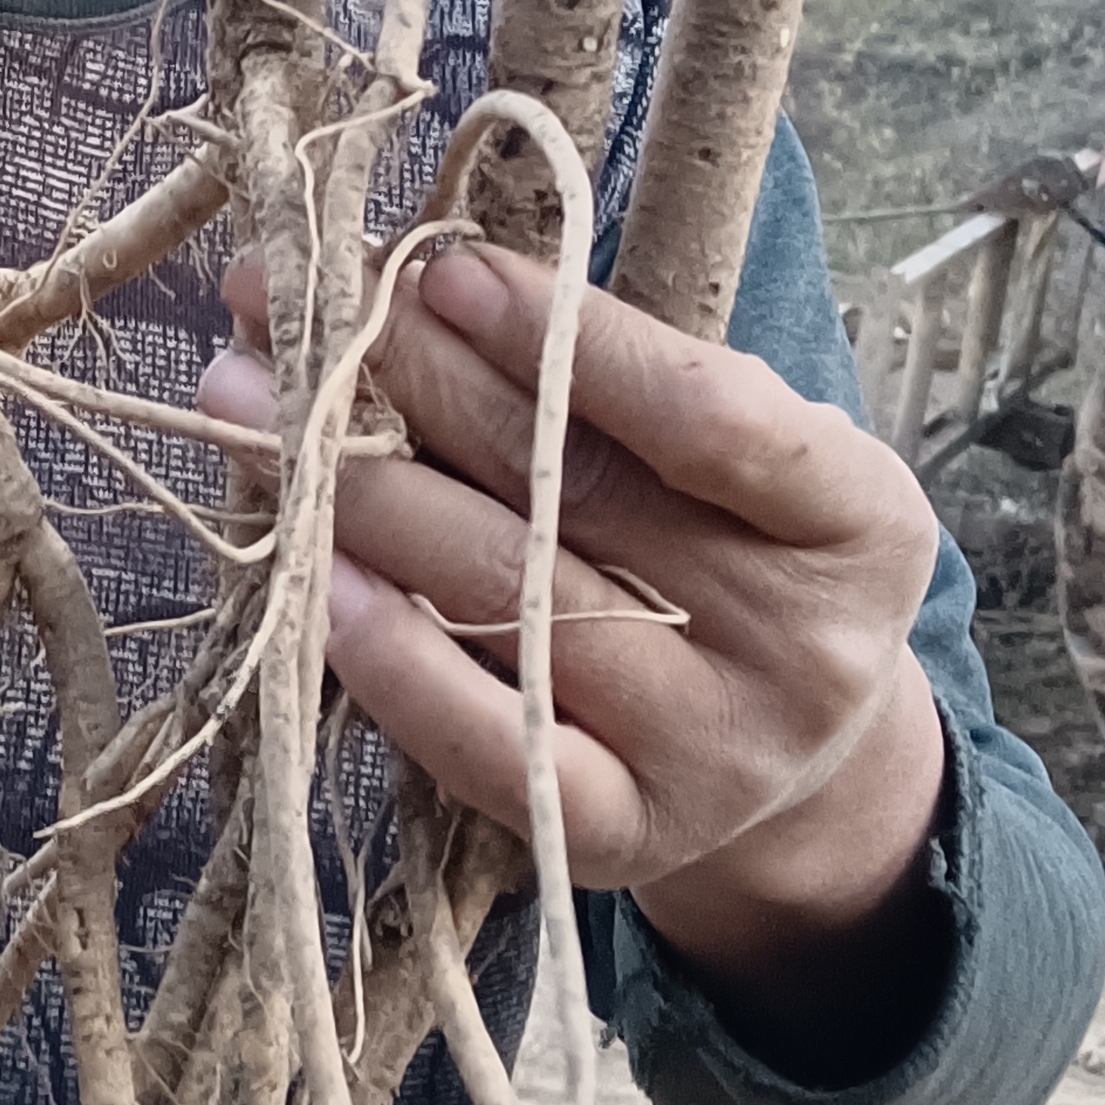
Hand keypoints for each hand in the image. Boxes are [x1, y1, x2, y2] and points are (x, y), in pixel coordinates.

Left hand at [202, 244, 949, 1083]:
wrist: (799, 766)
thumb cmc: (743, 559)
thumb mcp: (746, 461)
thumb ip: (619, 379)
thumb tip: (411, 279)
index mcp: (858, 522)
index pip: (706, 415)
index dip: (564, 336)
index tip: (438, 268)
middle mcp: (802, 648)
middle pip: (579, 493)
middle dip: (417, 379)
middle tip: (289, 303)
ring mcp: (712, 756)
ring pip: (510, 600)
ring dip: (359, 491)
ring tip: (245, 407)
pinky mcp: (621, 836)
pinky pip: (485, 741)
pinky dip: (389, 657)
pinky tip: (312, 576)